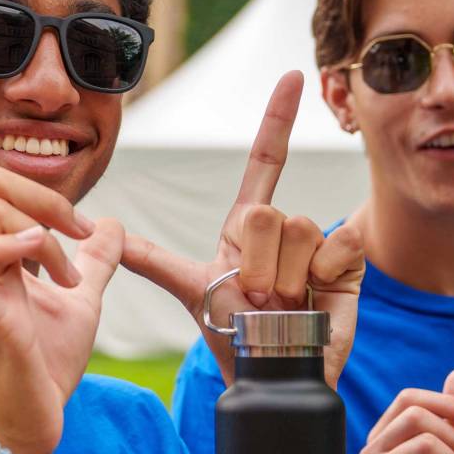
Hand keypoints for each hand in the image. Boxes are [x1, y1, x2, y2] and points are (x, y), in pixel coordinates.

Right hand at [0, 123, 121, 453]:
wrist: (33, 422)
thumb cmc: (47, 367)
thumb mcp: (81, 303)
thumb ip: (92, 263)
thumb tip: (112, 227)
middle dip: (47, 195)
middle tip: (82, 239)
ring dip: (50, 233)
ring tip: (69, 280)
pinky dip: (18, 248)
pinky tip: (47, 270)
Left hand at [117, 71, 363, 385]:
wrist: (271, 377)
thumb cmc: (232, 334)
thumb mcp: (189, 291)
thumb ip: (151, 258)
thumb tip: (105, 232)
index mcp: (247, 226)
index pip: (264, 161)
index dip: (277, 118)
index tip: (292, 76)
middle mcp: (284, 229)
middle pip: (264, 210)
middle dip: (253, 262)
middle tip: (255, 295)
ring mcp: (317, 245)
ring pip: (296, 230)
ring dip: (283, 278)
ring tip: (282, 304)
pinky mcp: (348, 265)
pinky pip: (336, 246)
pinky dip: (322, 277)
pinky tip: (316, 297)